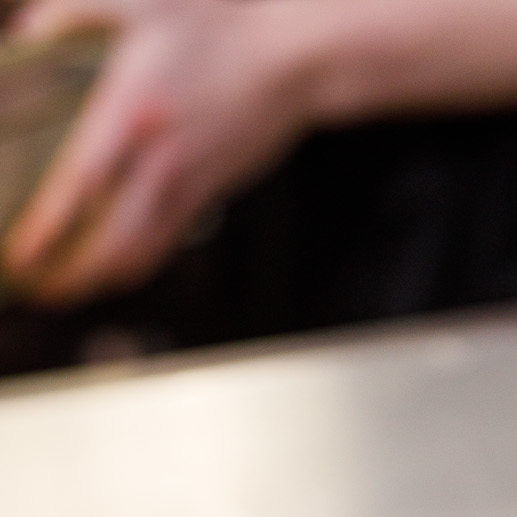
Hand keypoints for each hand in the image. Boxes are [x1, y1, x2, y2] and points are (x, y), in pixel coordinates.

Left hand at [2, 0, 312, 303]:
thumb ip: (69, 13)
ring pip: (140, 252)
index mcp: (133, 110)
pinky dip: (137, 264)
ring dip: (101, 278)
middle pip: (110, 240)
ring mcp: (189, 183)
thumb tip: (23, 33)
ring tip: (68, 287)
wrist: (288, 59)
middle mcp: (160, 159)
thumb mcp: (136, 2)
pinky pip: (167, 243)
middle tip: (36, 284)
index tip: (22, 253)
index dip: (48, 227)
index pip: (81, 183)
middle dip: (71, 274)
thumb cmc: (218, 26)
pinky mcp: (210, 195)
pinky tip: (115, 268)